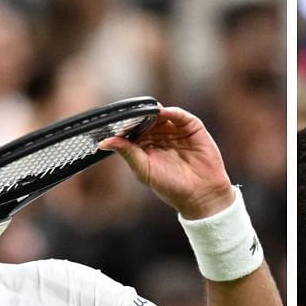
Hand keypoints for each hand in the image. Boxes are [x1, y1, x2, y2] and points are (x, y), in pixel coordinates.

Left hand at [99, 106, 233, 219]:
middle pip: (146, 118)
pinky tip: (162, 113)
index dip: (125, 124)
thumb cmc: (171, 186)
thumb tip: (104, 142)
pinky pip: (180, 116)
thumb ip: (127, 153)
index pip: (132, 129)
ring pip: (161, 114)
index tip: (115, 121)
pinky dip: (171, 112)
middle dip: (138, 115)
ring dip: (153, 111)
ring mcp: (176, 130)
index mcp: (145, 146)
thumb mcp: (144, 170)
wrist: (201, 194)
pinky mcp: (192, 127)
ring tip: (145, 111)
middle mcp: (160, 136)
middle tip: (129, 112)